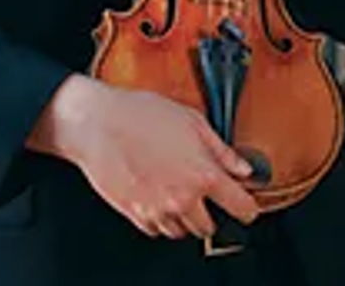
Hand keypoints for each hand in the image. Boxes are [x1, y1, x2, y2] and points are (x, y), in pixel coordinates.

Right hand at [27, 76, 259, 238]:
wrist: (96, 123)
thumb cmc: (140, 114)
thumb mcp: (191, 120)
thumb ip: (222, 149)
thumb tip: (243, 167)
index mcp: (203, 174)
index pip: (243, 208)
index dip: (248, 205)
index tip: (245, 202)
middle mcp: (184, 198)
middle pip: (211, 227)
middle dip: (210, 210)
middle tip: (200, 188)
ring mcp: (159, 210)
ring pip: (183, 230)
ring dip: (184, 215)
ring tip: (173, 185)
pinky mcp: (136, 215)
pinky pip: (157, 228)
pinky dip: (160, 216)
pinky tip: (155, 190)